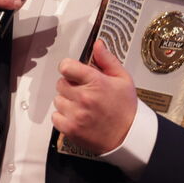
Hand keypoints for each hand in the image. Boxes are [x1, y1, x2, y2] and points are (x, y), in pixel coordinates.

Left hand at [52, 38, 137, 153]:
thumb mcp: (123, 79)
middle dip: (70, 86)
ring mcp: (76, 114)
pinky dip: (63, 117)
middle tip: (83, 92)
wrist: (128, 137)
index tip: (73, 72)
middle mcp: (84, 97)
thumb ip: (107, 60)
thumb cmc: (126, 109)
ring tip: (82, 107)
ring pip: (58, 100)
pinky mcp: (71, 129)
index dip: (69, 68)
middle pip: (60, 83)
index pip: (66, 67)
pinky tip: (77, 117)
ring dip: (66, 102)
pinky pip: (55, 117)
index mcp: (96, 82)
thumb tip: (97, 45)